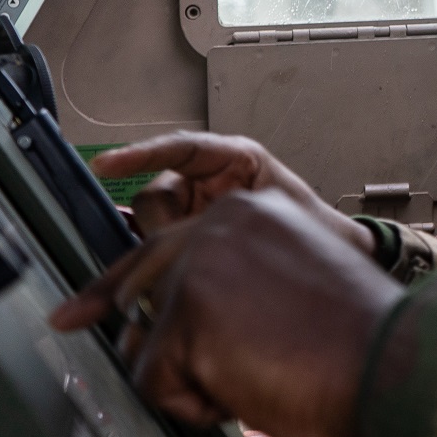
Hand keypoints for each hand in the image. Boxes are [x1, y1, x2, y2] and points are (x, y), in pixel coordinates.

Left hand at [49, 190, 401, 436]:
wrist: (387, 357)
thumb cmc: (354, 337)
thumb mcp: (290, 281)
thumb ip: (236, 281)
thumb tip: (180, 317)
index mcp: (248, 211)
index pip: (166, 242)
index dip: (118, 278)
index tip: (85, 301)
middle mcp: (218, 225)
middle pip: (134, 279)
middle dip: (108, 312)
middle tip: (68, 321)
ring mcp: (198, 265)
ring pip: (144, 339)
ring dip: (187, 376)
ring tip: (249, 375)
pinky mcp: (186, 310)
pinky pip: (153, 378)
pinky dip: (192, 403)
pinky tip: (242, 389)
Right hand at [94, 132, 370, 257]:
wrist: (331, 255)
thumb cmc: (312, 223)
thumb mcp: (273, 212)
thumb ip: (227, 219)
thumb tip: (178, 240)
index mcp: (234, 159)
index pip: (179, 148)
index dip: (140, 155)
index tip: (105, 165)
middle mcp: (206, 181)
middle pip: (156, 197)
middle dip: (159, 228)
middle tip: (177, 254)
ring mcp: (193, 211)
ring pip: (151, 228)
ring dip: (159, 252)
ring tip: (187, 271)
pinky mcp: (186, 240)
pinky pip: (157, 251)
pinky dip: (154, 270)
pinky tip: (157, 287)